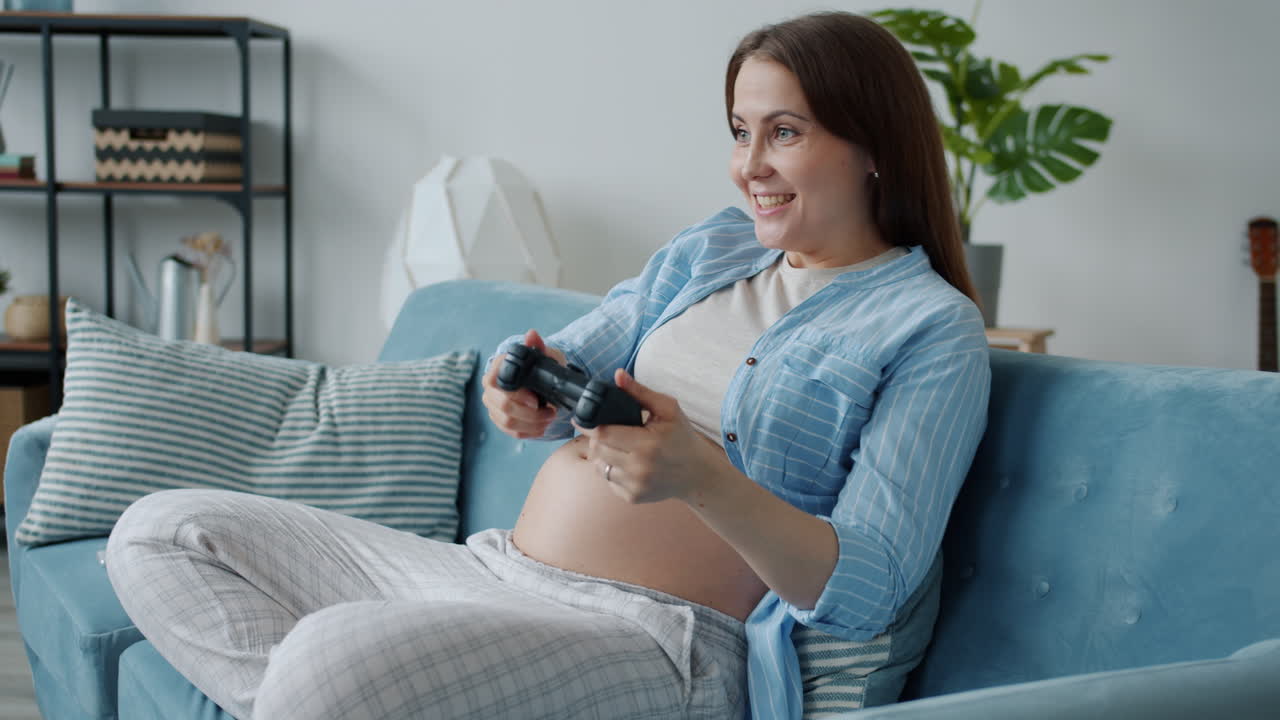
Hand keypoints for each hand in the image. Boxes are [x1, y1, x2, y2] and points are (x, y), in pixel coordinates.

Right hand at [481, 329, 564, 438]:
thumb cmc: (541, 366)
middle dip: (529, 414)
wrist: (539, 380)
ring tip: (549, 418)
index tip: (536, 400)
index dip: (517, 394)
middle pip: (503, 407)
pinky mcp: (499, 419)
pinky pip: (510, 432)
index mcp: (497, 368)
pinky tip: (542, 427)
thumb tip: (532, 335)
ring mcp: (493, 404)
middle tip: (550, 412)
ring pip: (507, 422)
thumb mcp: (544, 355)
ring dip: (532, 424)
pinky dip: (528, 432)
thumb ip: (538, 346)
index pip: (497, 383)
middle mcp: (490, 387)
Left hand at [574, 368, 726, 503]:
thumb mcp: (668, 409)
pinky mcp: (632, 498)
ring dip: (602, 455)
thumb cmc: (682, 438)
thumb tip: (618, 375)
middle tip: (606, 430)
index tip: (584, 418)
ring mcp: (635, 486)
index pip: (603, 434)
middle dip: (596, 438)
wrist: (697, 474)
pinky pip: (608, 481)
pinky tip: (626, 463)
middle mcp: (639, 468)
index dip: (590, 425)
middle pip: (597, 450)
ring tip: (617, 447)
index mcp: (647, 444)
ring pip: (599, 467)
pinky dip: (611, 470)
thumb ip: (640, 392)